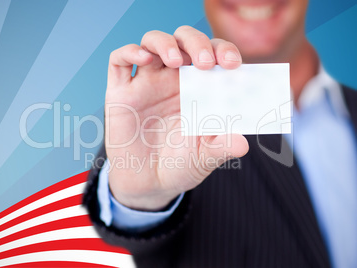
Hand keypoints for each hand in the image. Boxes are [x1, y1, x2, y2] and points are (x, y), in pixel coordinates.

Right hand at [105, 26, 248, 210]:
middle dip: (196, 43)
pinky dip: (130, 52)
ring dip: (165, 43)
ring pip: (152, 42)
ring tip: (177, 61)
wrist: (148, 184)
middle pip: (183, 40)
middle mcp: (172, 80)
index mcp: (197, 88)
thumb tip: (242, 143)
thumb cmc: (179, 165)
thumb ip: (222, 147)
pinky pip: (119, 61)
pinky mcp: (120, 93)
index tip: (233, 64)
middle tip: (206, 63)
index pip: (212, 54)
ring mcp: (145, 84)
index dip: (223, 51)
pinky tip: (144, 59)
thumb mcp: (204, 157)